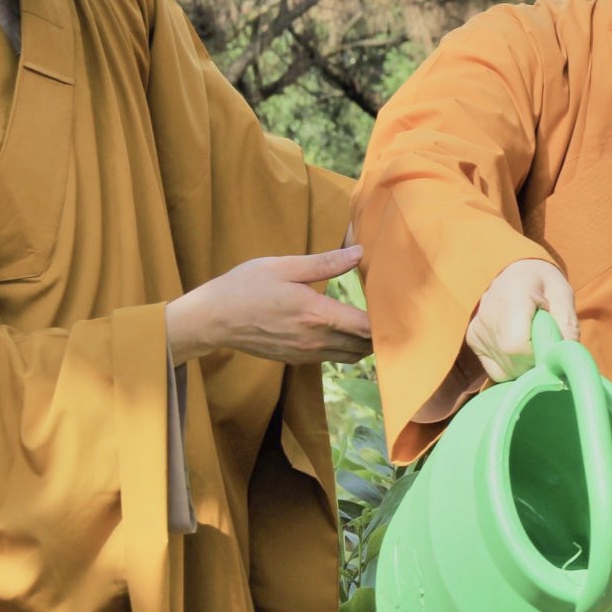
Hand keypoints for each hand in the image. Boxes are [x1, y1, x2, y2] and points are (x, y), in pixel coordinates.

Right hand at [166, 246, 372, 365]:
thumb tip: (358, 253)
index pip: (366, 328)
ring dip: (365, 344)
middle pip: (365, 347)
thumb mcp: (284, 266)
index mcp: (315, 315)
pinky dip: (346, 348)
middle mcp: (315, 340)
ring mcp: (305, 353)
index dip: (387, 322)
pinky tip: (345, 330)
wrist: (212, 320)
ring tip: (373, 322)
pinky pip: (332, 358)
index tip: (399, 309)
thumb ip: (325, 263)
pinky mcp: (296, 359)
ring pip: (351, 357)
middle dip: (382, 334)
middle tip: (392, 314)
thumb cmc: (245, 287)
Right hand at [465, 259, 578, 382]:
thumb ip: (567, 326)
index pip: (516, 346)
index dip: (538, 355)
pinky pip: (496, 369)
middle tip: (545, 342)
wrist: (516, 271)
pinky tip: (519, 347)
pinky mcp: (473, 339)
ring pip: (505, 369)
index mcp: (511, 297)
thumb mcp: (563, 295)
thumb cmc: (544, 282)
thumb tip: (563, 360)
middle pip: (512, 361)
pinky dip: (512, 365)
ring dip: (525, 365)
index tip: (550, 345)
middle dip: (535, 362)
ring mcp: (477, 329)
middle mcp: (487, 315)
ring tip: (531, 340)